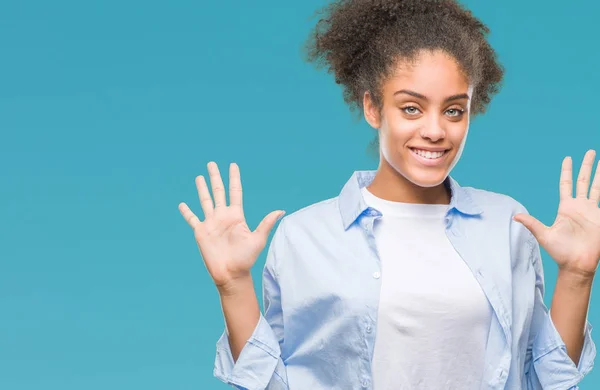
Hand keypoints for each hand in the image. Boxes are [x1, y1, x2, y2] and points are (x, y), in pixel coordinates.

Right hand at [178, 162, 284, 289]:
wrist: (231, 273)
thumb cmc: (246, 258)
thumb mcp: (258, 239)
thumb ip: (266, 223)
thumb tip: (281, 211)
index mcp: (236, 215)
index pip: (235, 191)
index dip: (234, 178)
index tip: (233, 165)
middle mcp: (223, 216)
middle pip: (218, 191)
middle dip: (215, 177)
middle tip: (211, 163)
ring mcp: (211, 223)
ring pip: (205, 201)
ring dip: (202, 189)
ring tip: (199, 176)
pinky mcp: (201, 232)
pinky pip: (192, 219)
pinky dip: (187, 212)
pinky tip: (182, 204)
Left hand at [514, 149, 599, 278]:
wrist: (577, 264)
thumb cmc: (560, 252)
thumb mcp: (544, 235)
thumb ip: (532, 223)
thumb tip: (515, 216)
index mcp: (566, 207)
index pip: (566, 184)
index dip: (567, 171)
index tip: (568, 158)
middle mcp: (580, 206)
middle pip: (584, 181)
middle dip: (587, 166)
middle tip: (591, 151)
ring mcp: (592, 211)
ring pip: (597, 187)